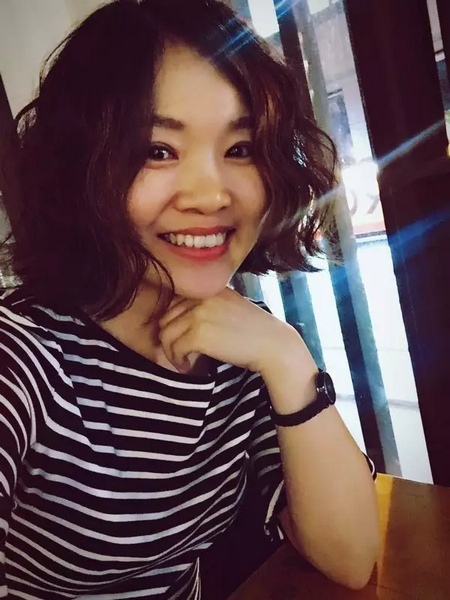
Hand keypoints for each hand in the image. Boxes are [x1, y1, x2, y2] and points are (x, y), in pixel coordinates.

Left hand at [158, 287, 312, 376]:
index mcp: (209, 289)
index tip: (181, 338)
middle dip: (169, 338)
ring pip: (166, 334)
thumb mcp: (228, 307)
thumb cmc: (254, 332)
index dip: (173, 322)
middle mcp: (202, 297)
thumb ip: (205, 308)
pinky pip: (175, 348)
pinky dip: (179, 360)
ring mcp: (199, 314)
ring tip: (184, 361)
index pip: (174, 302)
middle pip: (165, 317)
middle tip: (181, 353)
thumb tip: (177, 322)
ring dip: (172, 352)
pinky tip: (189, 366)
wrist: (273, 345)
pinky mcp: (199, 334)